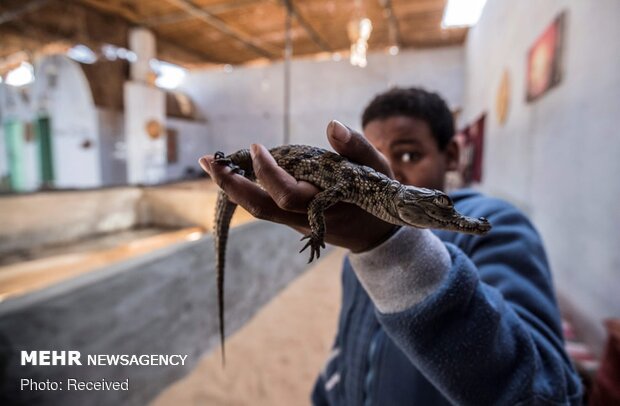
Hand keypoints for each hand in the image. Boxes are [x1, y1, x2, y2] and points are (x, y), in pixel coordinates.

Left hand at [199, 120, 397, 252]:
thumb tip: (331, 125)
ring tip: (211, 163)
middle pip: (261, 207)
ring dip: (232, 186)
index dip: (268, 173)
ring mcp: (295, 221)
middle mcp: (305, 217)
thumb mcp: (377, 169)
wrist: (375, 235)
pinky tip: (230, 171)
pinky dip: (244, 187)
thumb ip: (357, 148)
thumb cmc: (377, 196)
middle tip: (209, 161)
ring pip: (258, 208)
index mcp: (325, 204)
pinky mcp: (291, 218)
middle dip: (233, 184)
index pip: (287, 194)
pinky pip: (264, 204)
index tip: (257, 147)